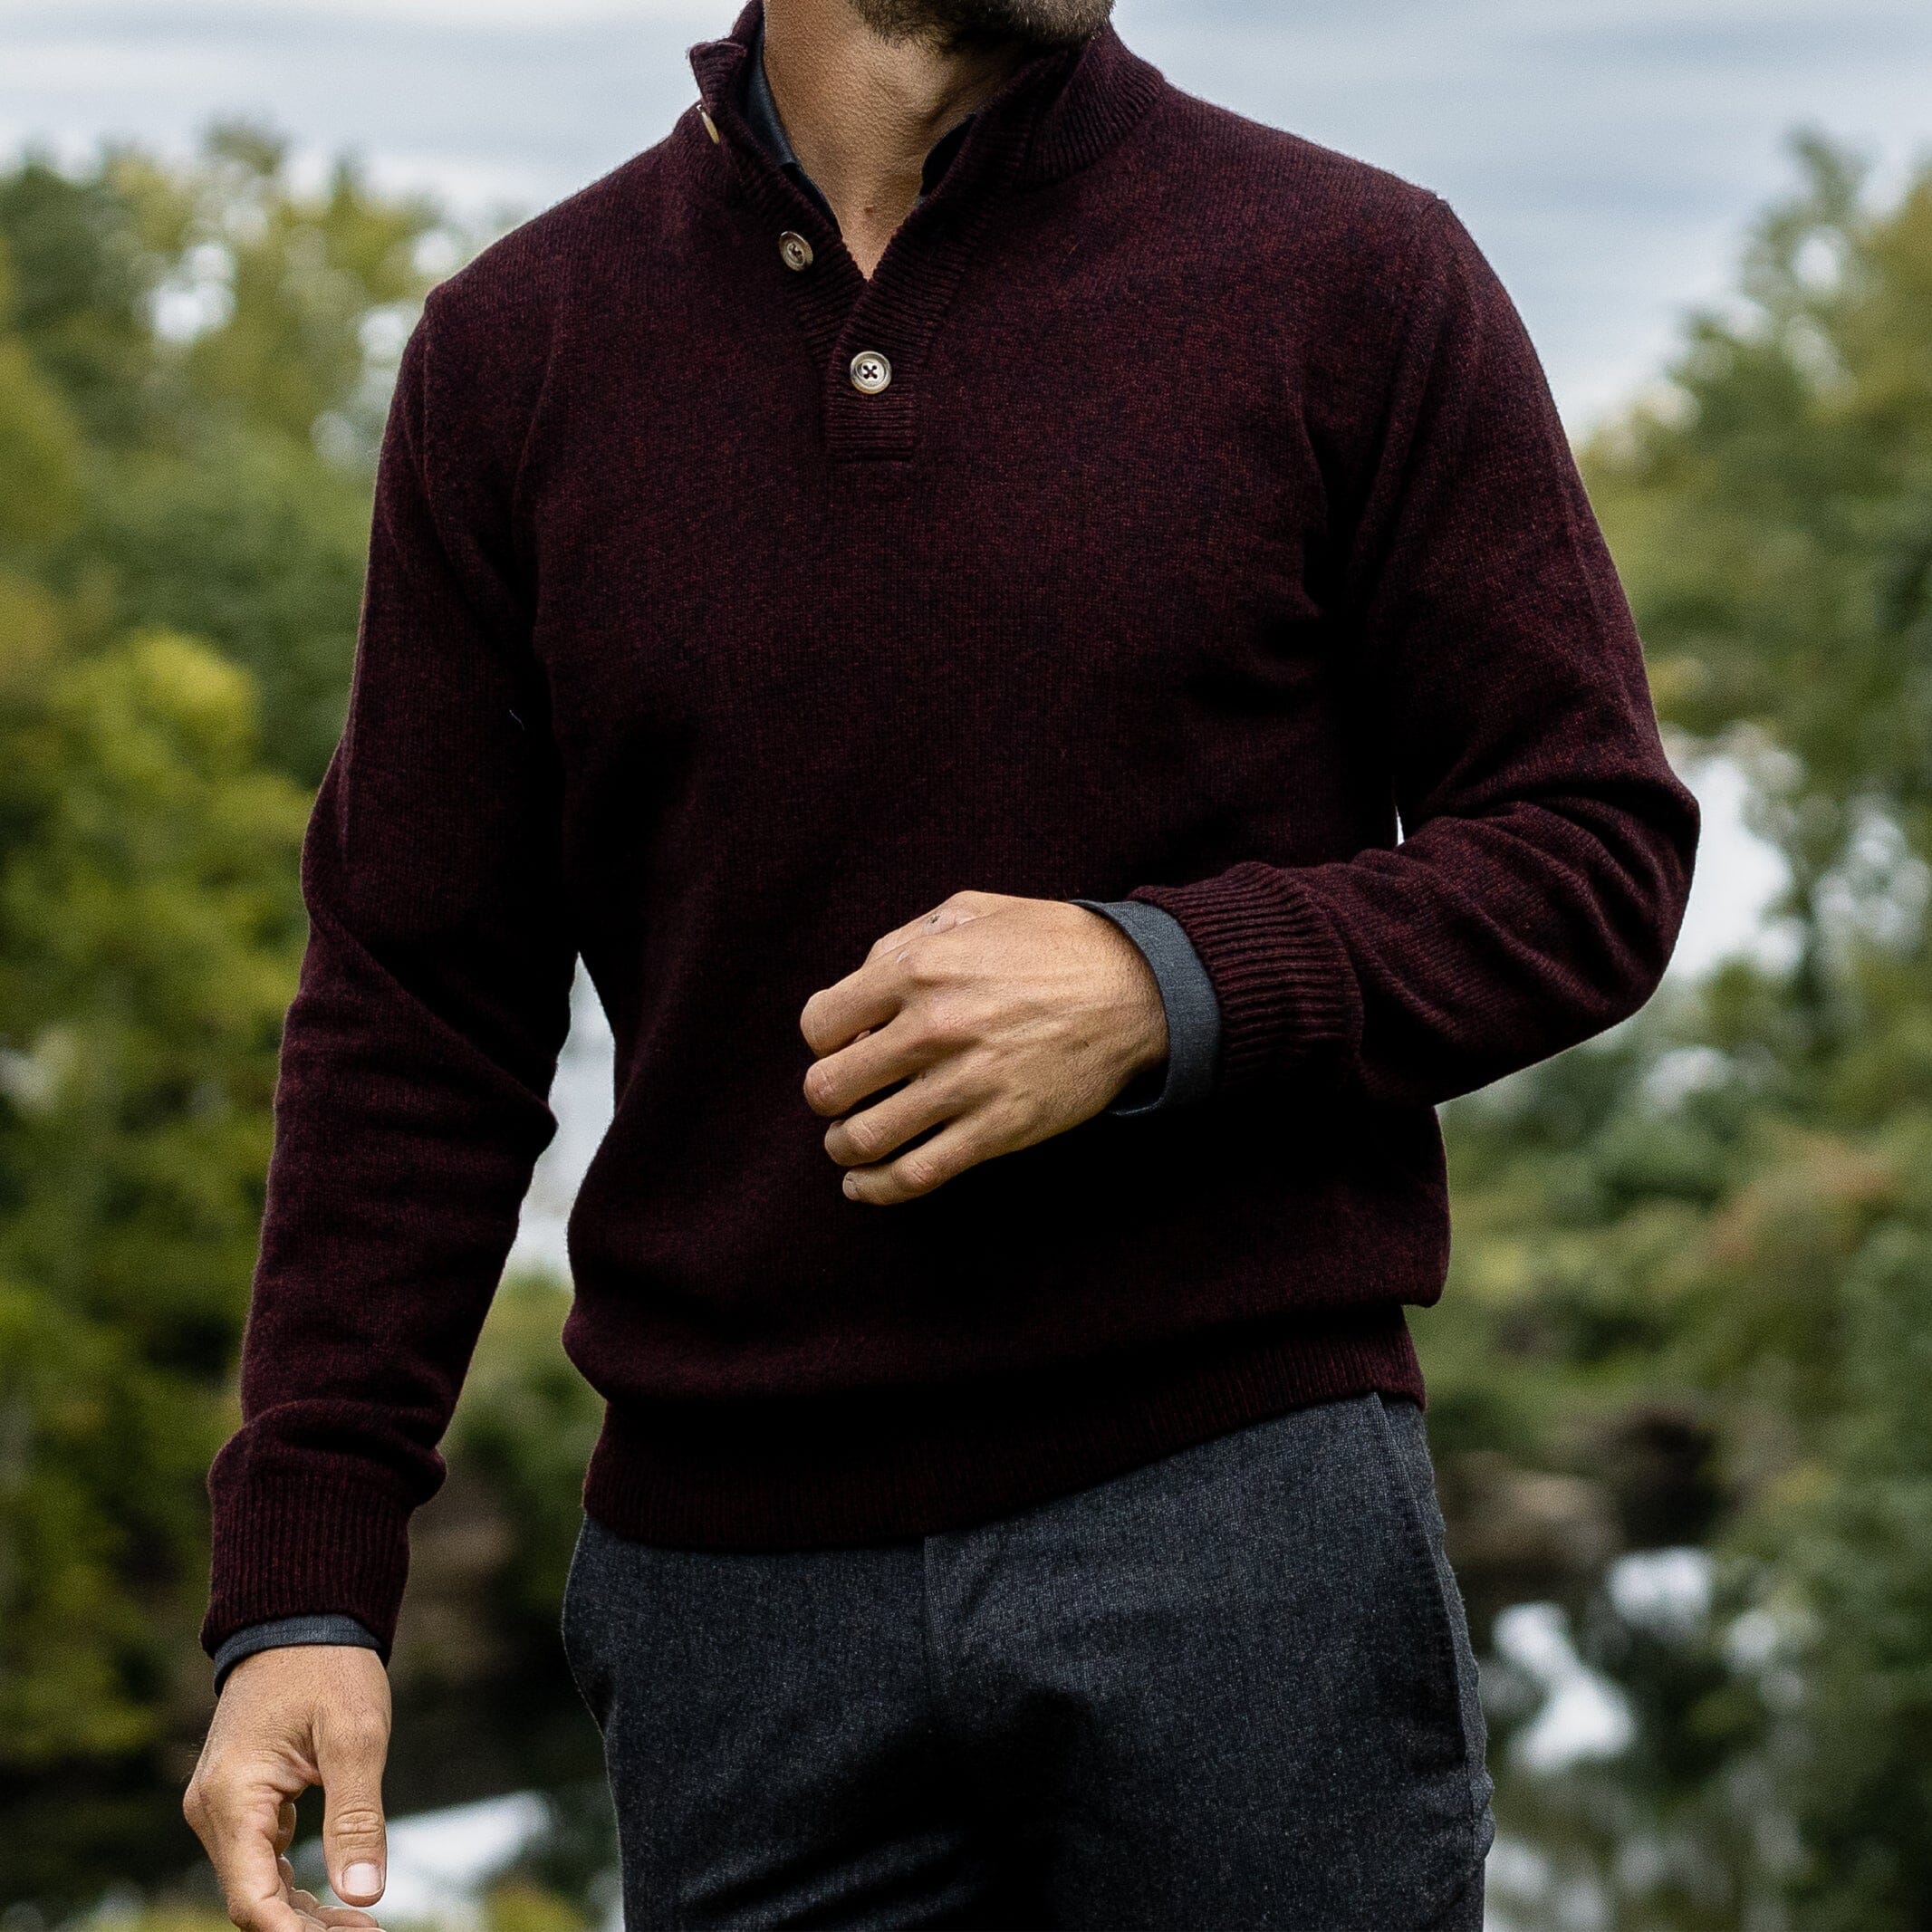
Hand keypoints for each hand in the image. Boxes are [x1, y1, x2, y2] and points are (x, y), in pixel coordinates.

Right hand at [184, 1646, 392, 1931]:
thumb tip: (365, 1895)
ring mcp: (221, 1803)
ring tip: (359, 1928)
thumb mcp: (356, 1735)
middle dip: (304, 1928)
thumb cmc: (329, 1666)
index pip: (252, 1898)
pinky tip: (335, 1896)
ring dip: (301, 1911)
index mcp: (232, 1796)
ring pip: (255, 1882)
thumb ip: (358, 1816)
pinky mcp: (239, 1797)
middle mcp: (212, 1808)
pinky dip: (292, 1881)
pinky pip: (259, 1856)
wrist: (301, 1616)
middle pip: (251, 1898)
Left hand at [800, 891, 1166, 1204]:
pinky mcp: (997, 1130)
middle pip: (828, 1087)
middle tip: (846, 1095)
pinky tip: (864, 1184)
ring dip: (843, 1146)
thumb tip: (857, 986)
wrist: (1136, 989)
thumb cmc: (1052, 943)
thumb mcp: (973, 909)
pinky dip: (876, 1188)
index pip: (819, 1024)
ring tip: (849, 1141)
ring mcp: (964, 1084)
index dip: (825, 1040)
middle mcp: (931, 1028)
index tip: (844, 1045)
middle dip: (827, 1096)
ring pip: (862, 1139)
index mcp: (917, 969)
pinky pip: (915, 1175)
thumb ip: (904, 940)